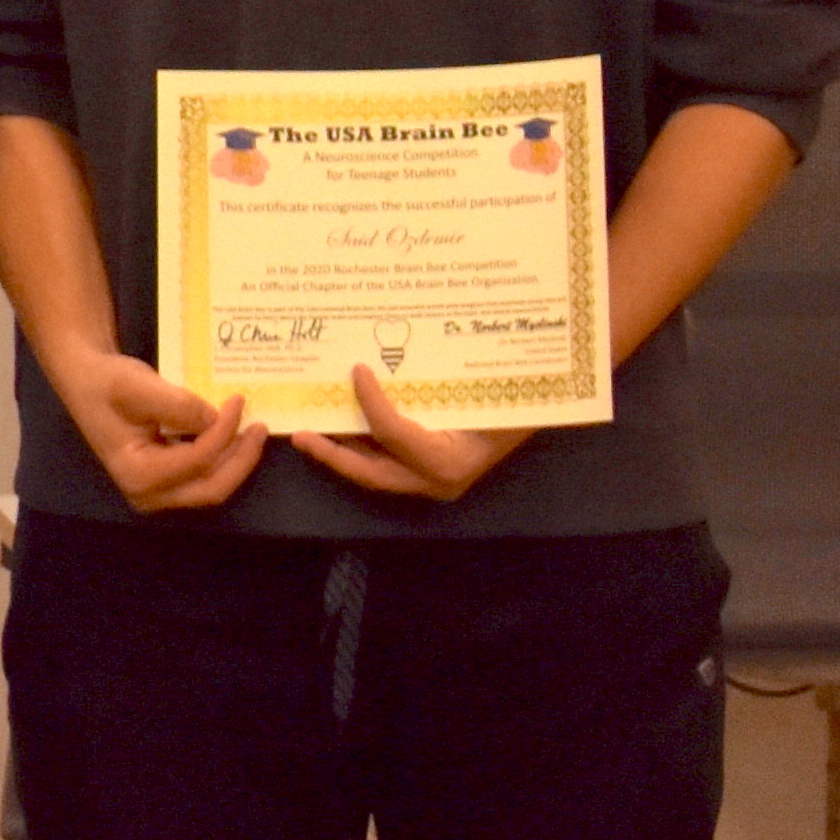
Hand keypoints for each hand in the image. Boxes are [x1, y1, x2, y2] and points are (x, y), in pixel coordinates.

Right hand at [42, 343, 266, 513]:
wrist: (87, 379)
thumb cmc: (107, 382)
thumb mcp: (137, 386)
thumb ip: (178, 406)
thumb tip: (218, 420)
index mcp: (137, 474)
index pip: (197, 461)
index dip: (224, 432)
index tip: (239, 400)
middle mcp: (147, 493)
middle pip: (211, 488)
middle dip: (241, 460)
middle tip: (260, 428)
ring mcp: (157, 492)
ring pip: (212, 486)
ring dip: (236, 461)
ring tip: (252, 430)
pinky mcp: (165, 482)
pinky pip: (204, 477)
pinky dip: (223, 458)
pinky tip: (234, 436)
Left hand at [291, 362, 522, 503]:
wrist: (539, 414)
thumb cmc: (515, 401)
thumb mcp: (484, 391)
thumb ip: (447, 380)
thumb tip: (391, 357)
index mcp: (448, 463)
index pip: (394, 434)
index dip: (370, 402)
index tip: (356, 370)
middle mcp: (435, 481)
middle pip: (370, 473)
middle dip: (332, 455)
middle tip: (299, 435)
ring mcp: (429, 481)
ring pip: (373, 470)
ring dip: (340, 449)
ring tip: (307, 429)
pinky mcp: (424, 473)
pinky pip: (385, 460)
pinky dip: (361, 443)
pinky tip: (341, 422)